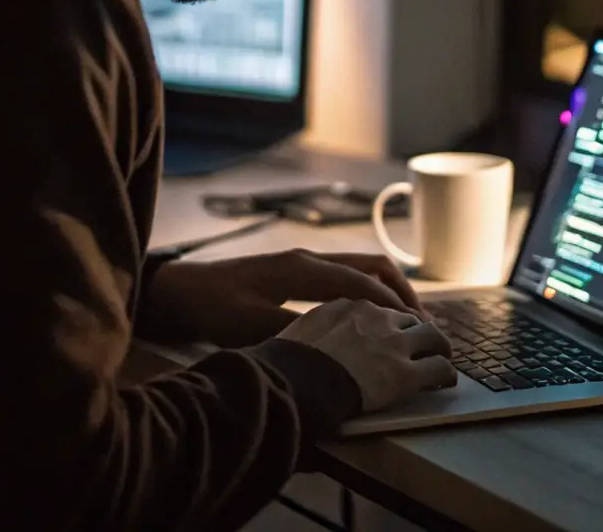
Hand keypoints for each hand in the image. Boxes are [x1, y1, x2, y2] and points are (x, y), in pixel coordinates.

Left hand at [140, 249, 427, 346]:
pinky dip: (369, 291)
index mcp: (301, 268)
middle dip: (403, 293)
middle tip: (423, 325)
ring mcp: (303, 262)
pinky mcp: (296, 272)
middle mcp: (308, 258)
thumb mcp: (250, 325)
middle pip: (372, 266)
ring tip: (407, 321)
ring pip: (361, 268)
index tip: (417, 329)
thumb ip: (293, 332)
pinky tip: (371, 316)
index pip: (362, 283)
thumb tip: (336, 344)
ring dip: (389, 290)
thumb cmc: (211, 307)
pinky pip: (345, 275)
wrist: (179, 291)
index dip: (393, 306)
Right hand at [278, 299, 456, 411]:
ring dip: (438, 348)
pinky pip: (440, 368)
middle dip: (416, 332)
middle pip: (408, 318)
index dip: (387, 324)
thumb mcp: (295, 332)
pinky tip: (445, 382)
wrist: (295, 382)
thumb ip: (312, 329)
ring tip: (441, 360)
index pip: (379, 309)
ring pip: (433, 336)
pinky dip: (446, 374)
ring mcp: (393, 343)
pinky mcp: (406, 373)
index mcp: (348, 306)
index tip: (389, 336)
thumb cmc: (286, 364)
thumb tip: (307, 339)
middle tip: (421, 347)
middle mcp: (375, 317)